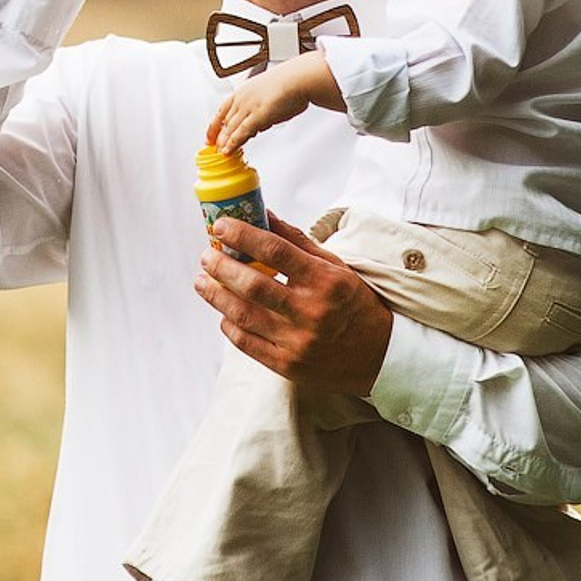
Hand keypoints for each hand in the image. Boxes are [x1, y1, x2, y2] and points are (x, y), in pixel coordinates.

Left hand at [196, 213, 390, 393]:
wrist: (378, 356)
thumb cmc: (353, 303)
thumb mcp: (334, 266)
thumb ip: (297, 241)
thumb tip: (263, 215)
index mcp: (325, 281)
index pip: (275, 251)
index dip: (243, 236)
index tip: (221, 227)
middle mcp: (311, 312)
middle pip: (253, 284)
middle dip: (222, 266)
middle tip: (206, 255)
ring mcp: (298, 342)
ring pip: (244, 315)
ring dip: (216, 295)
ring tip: (202, 281)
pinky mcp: (288, 366)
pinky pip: (247, 343)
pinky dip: (229, 325)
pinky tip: (223, 312)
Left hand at [207, 67, 310, 152]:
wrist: (299, 79)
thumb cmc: (290, 83)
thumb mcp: (268, 94)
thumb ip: (260, 109)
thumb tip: (259, 123)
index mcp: (243, 91)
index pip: (222, 109)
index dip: (214, 124)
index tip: (210, 134)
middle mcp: (242, 98)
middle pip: (225, 121)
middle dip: (218, 136)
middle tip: (215, 148)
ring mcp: (248, 107)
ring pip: (230, 128)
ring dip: (224, 142)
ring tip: (221, 153)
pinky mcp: (257, 116)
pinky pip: (241, 133)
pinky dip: (233, 143)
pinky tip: (228, 151)